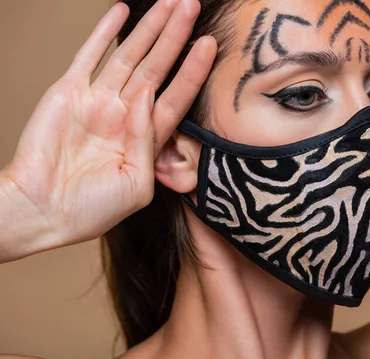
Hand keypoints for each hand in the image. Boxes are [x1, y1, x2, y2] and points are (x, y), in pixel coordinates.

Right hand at [2, 0, 215, 247]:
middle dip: (176, 37)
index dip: (193, 71)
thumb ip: (149, 143)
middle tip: (192, 7)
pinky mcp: (69, 92)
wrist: (42, 211)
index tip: (210, 45)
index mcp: (146, 139)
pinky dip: (103, 32)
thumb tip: (148, 98)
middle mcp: (126, 115)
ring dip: (150, 29)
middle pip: (158, 68)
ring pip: (130, 55)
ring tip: (170, 3)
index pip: (177, 97)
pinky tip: (122, 11)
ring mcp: (98, 101)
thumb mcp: (137, 186)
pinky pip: (89, 55)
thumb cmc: (92, 208)